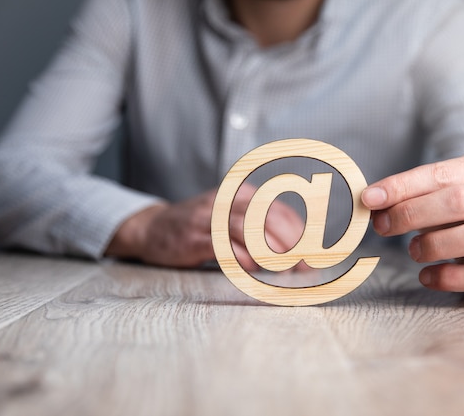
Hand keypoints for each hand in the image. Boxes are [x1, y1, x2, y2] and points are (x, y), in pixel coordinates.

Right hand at [105, 184, 306, 270]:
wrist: (151, 228)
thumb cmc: (198, 228)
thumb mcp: (230, 218)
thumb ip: (260, 229)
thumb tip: (295, 252)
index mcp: (240, 194)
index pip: (280, 210)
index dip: (300, 234)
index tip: (312, 256)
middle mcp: (227, 202)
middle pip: (268, 218)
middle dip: (291, 244)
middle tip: (301, 266)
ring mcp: (209, 218)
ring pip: (248, 229)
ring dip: (270, 251)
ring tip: (283, 268)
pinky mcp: (194, 237)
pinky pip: (223, 245)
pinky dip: (241, 257)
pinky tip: (251, 268)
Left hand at [361, 153, 463, 297]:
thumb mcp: (444, 193)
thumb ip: (414, 195)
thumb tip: (373, 203)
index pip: (442, 173)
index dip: (402, 186)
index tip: (370, 198)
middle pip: (460, 201)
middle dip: (412, 213)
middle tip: (382, 226)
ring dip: (435, 244)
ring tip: (413, 250)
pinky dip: (450, 277)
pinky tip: (427, 276)